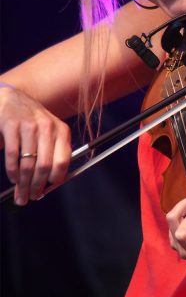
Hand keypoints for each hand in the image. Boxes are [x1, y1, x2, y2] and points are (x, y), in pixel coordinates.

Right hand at [0, 85, 70, 204]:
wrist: (12, 99)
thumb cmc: (31, 122)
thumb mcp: (48, 133)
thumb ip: (51, 155)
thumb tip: (48, 185)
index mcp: (61, 131)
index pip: (62, 161)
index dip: (55, 180)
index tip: (47, 190)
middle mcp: (47, 127)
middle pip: (44, 166)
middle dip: (36, 186)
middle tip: (30, 197)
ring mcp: (29, 125)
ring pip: (28, 164)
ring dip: (23, 184)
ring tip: (20, 194)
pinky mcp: (11, 125)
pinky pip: (13, 156)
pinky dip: (12, 172)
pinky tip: (13, 178)